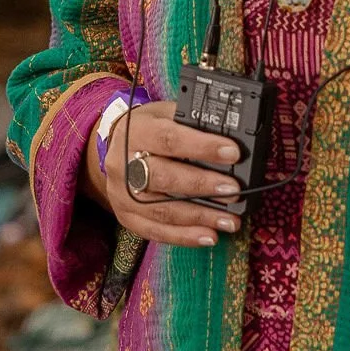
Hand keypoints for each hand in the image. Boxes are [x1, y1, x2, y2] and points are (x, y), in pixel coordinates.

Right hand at [80, 98, 242, 247]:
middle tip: (233, 190)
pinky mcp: (126, 216)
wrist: (116, 146)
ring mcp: (121, 194)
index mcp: (136, 132)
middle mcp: (123, 164)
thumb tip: (231, 139)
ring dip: (200, 217)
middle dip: (203, 186)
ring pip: (162, 210)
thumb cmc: (150, 129)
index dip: (202, 147)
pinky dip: (184, 236)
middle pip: (164, 178)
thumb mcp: (165, 114)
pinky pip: (156, 231)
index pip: (169, 139)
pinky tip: (208, 236)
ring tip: (229, 220)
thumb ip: (192, 124)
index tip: (232, 153)